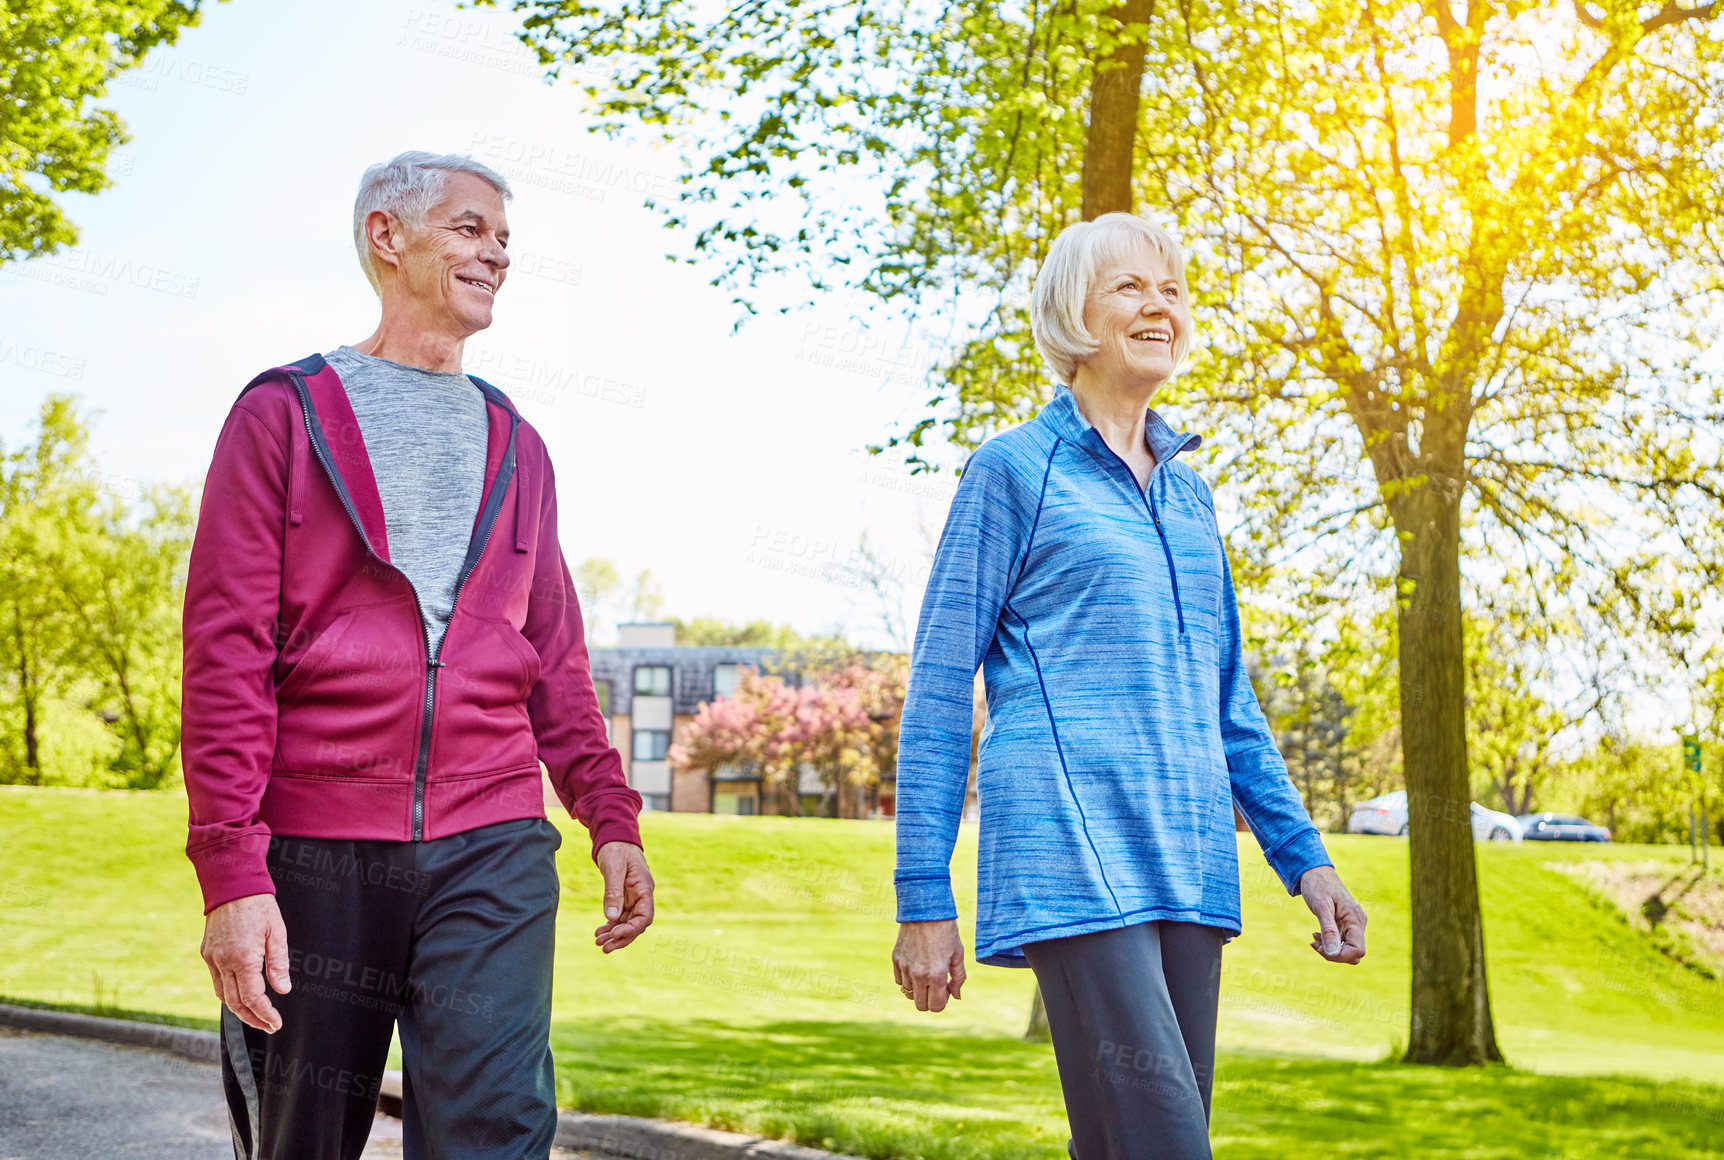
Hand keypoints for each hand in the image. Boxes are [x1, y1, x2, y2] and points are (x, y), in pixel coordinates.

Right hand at [200, 894, 291, 1031]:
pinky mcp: (207, 953)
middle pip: (235, 1003)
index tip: (275, 1023)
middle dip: (252, 1019)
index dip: (265, 1014)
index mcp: (243, 958)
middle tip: (268, 1026)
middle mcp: (223, 962)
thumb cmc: (259, 906)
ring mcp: (212, 958)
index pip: (253, 998)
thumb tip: (282, 990)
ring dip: (239, 1009)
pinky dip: (228, 993)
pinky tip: (241, 995)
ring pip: (222, 995)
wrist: (232, 885)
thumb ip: (278, 964)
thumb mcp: (277, 932)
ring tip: (257, 1015)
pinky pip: (216, 981)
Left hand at [594, 841, 653, 952]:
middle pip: (636, 924)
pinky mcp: (624, 897)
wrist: (614, 837)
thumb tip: (611, 917)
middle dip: (621, 937)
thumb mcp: (614, 869)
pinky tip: (599, 931)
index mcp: (644, 889)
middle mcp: (641, 896)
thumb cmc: (617, 849)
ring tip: (598, 942)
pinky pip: (620, 916)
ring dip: (614, 934)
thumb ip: (613, 892)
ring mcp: (633, 897)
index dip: (631, 929)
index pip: (645, 916)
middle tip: (604, 947)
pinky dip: (611, 925)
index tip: (615, 934)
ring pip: (627, 922)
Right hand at [892, 919, 965, 1011]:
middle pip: (920, 1005)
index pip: (936, 1007)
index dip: (943, 1001)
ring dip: (918, 989)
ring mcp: (905, 968)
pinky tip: (916, 966)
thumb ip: (958, 979)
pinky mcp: (896, 960)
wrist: (925, 911)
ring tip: (925, 973)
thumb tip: (957, 997)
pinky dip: (907, 979)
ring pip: (908, 993)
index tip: (946, 989)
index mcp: (936, 975)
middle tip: (936, 984)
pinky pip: (899, 980)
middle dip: (930, 999)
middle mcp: (918, 975)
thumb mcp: (958, 954)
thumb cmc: (946, 931)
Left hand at [1300, 865, 1365, 963]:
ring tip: (1314, 939)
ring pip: (1347, 950)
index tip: (1320, 948)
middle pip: (1353, 953)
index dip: (1340, 956)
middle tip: (1314, 943)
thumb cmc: (1318, 885)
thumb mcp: (1321, 907)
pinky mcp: (1346, 925)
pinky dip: (1329, 943)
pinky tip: (1316, 935)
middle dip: (1333, 954)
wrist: (1315, 872)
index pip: (1357, 950)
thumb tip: (1333, 953)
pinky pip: (1342, 942)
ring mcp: (1353, 925)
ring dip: (1330, 950)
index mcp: (1355, 919)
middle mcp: (1358, 923)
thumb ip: (1328, 930)